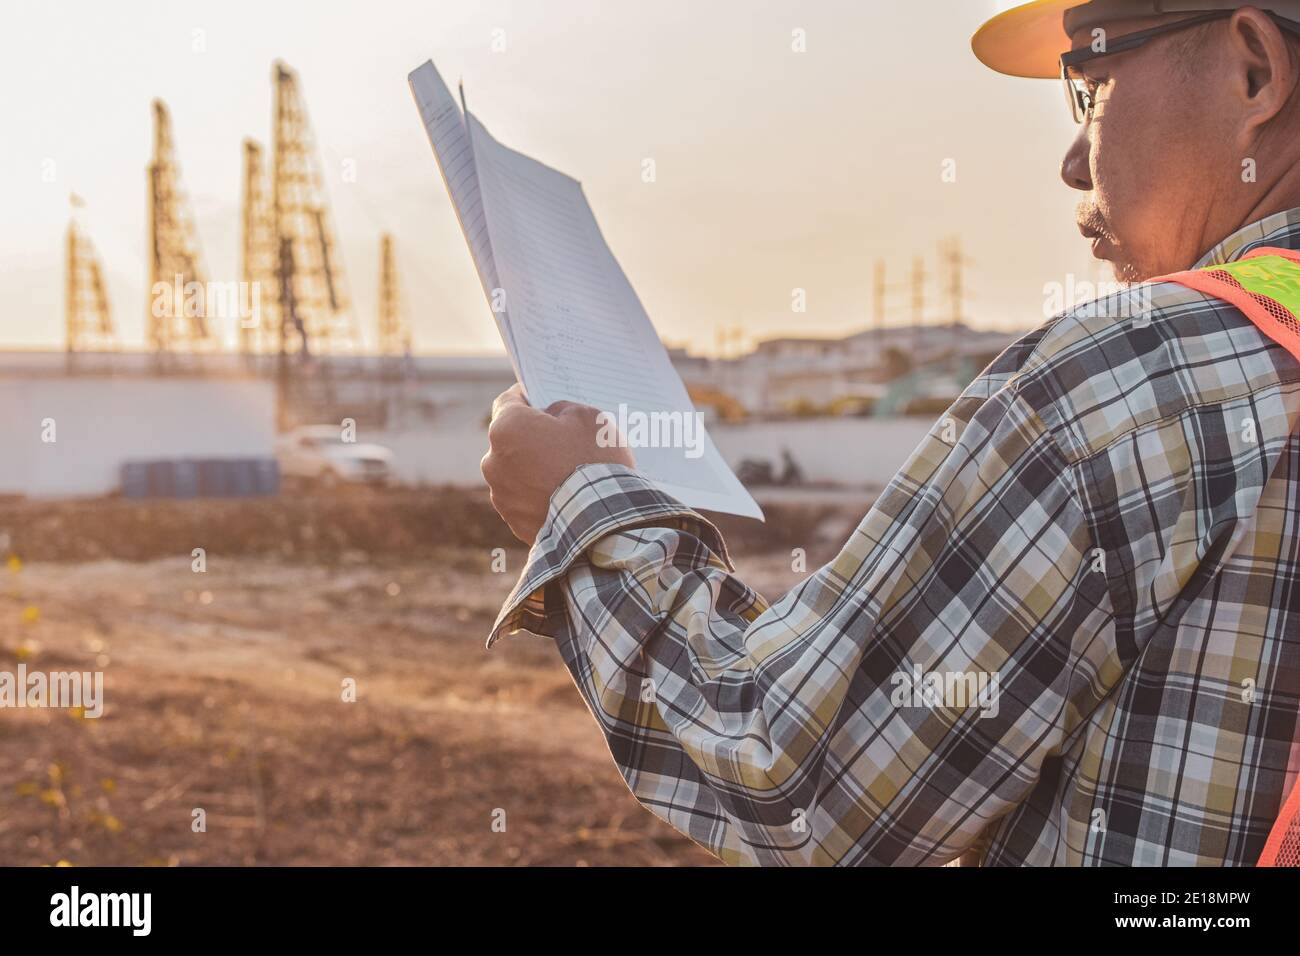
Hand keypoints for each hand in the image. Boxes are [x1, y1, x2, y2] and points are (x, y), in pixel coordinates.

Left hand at [481, 385, 634, 543]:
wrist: (602, 524)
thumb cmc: (595, 463)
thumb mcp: (588, 418)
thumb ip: (563, 410)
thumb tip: (553, 418)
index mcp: (507, 428)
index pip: (508, 401)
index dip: (528, 396)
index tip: (541, 398)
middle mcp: (494, 462)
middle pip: (511, 439)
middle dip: (533, 437)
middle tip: (563, 440)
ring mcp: (502, 496)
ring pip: (517, 472)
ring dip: (535, 468)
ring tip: (568, 474)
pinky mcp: (514, 522)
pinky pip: (525, 500)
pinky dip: (539, 496)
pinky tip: (566, 497)